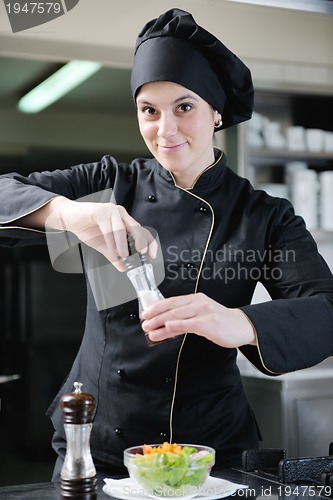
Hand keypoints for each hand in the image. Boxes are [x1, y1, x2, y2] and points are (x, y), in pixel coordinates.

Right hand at [23, 196, 156, 270]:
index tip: (151, 255)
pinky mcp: (101, 211)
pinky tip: (111, 248)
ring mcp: (112, 211)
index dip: (149, 243)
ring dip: (123, 244)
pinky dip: (111, 239)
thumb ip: (114, 255)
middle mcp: (121, 215)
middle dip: (140, 242)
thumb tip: (124, 268)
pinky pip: (109, 227)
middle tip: (140, 254)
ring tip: (123, 255)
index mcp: (125, 222)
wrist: (69, 218)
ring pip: (122, 228)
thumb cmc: (87, 228)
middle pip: (137, 228)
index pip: (142, 231)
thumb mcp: (104, 246)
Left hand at [141, 292, 255, 347]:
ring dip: (160, 322)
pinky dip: (176, 325)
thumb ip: (184, 318)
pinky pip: (189, 324)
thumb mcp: (201, 315)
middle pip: (172, 307)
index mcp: (195, 299)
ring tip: (149, 329)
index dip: (157, 307)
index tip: (145, 313)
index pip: (172, 301)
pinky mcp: (209, 323)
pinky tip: (166, 327)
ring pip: (177, 315)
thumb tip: (164, 325)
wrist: (242, 326)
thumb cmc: (220, 322)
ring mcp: (204, 312)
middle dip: (155, 315)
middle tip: (144, 323)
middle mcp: (198, 302)